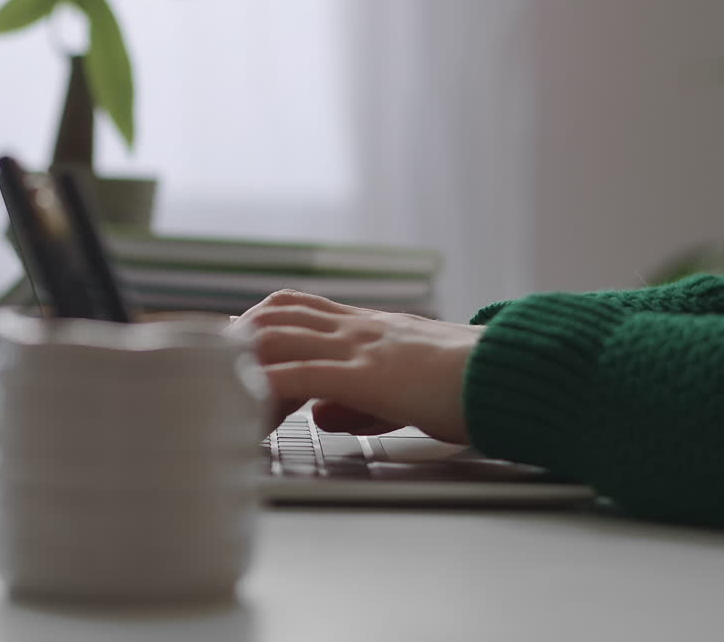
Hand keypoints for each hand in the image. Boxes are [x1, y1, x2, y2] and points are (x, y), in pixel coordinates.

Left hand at [231, 290, 482, 442]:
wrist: (517, 375)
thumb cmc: (472, 386)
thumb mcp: (407, 391)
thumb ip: (359, 401)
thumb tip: (320, 415)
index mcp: (370, 327)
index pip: (297, 308)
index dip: (255, 322)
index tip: (222, 345)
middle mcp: (360, 327)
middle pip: (277, 314)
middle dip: (235, 337)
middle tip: (206, 369)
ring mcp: (363, 347)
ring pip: (280, 336)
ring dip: (243, 359)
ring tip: (218, 387)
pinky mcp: (371, 375)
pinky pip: (302, 375)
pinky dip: (265, 388)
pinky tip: (245, 404)